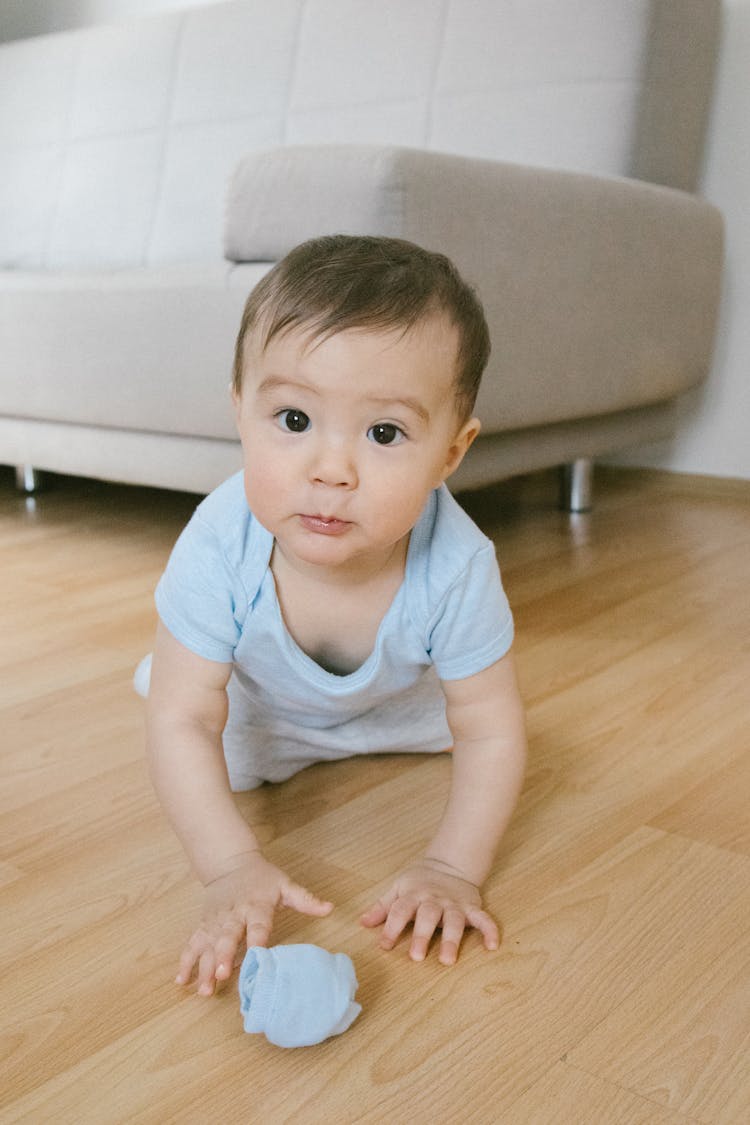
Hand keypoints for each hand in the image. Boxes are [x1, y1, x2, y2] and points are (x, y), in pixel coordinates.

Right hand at [176, 850, 332, 994]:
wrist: (230, 863)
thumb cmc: (262, 879)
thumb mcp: (285, 885)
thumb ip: (305, 899)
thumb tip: (330, 908)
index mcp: (256, 906)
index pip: (258, 924)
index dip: (257, 941)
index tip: (256, 957)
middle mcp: (234, 915)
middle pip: (227, 936)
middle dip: (223, 956)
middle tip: (221, 975)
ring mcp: (215, 921)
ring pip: (207, 944)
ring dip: (204, 966)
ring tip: (203, 989)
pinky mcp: (203, 925)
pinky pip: (192, 943)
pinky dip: (185, 961)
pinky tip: (181, 981)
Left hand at [360, 858, 499, 965]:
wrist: (450, 863)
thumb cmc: (419, 881)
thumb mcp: (398, 888)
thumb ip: (383, 907)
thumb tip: (362, 922)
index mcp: (414, 894)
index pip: (400, 910)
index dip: (391, 927)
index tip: (384, 945)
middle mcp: (434, 900)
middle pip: (428, 916)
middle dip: (422, 935)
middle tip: (416, 957)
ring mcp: (454, 904)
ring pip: (454, 920)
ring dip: (451, 939)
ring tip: (448, 960)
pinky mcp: (472, 907)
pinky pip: (483, 919)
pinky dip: (490, 930)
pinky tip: (492, 946)